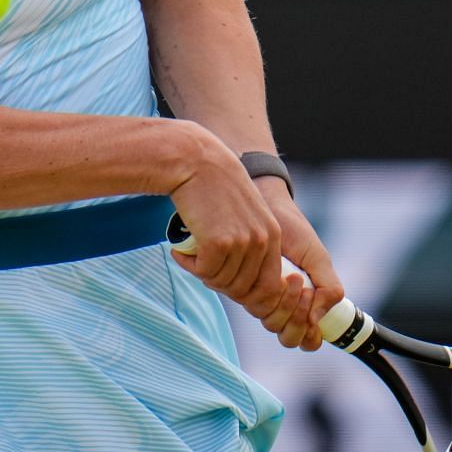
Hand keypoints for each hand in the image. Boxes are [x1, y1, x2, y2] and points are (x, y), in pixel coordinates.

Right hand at [168, 135, 287, 323]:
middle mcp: (262, 240)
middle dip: (220, 284)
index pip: (269, 285)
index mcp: (273, 235)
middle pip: (244, 288)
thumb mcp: (245, 214)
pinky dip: (188, 265)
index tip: (223, 281)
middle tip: (200, 268)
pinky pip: (203, 272)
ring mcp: (242, 242)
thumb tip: (241, 282)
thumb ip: (250, 242)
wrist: (195, 161)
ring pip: (222, 282)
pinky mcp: (219, 243)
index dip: (245, 290)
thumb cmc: (213, 187)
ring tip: (189, 255)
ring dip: (201, 273)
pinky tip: (179, 251)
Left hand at [252, 183, 343, 351]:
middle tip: (304, 287)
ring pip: (269, 321)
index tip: (316, 307)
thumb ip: (329, 289)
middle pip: (285, 335)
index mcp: (298, 305)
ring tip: (294, 276)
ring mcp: (257, 296)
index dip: (309, 333)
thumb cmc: (295, 232)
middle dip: (298, 316)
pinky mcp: (238, 283)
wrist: (270, 205)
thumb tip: (317, 320)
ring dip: (286, 304)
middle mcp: (276, 305)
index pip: (304, 339)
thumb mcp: (318, 259)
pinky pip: (250, 302)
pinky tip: (280, 272)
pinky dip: (268, 293)